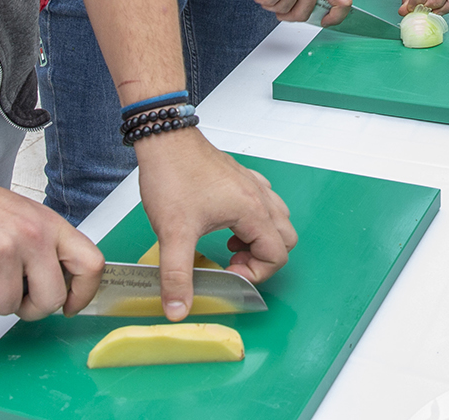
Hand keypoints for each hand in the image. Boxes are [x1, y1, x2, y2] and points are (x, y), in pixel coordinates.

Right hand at [0, 171, 101, 319]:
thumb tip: (61, 287)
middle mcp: (33, 236)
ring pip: (9, 307)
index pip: (90, 264)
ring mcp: (5, 249)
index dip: (84, 293)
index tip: (71, 305)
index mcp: (50, 225)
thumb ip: (46, 249)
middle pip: (52, 298)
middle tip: (15, 296)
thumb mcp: (26, 219)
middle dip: (31, 308)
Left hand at [136, 128, 296, 318]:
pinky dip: (252, 219)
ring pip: (276, 218)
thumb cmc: (173, 175)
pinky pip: (262, 201)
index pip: (277, 256)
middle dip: (262, 259)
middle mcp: (259, 196)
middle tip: (232, 263)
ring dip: (260, 238)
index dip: (254, 274)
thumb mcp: (172, 233)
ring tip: (231, 245)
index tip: (226, 274)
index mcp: (251, 211)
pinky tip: (226, 223)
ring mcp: (251, 184)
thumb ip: (177, 275)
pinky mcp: (239, 177)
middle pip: (285, 238)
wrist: (164, 139)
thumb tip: (178, 309)